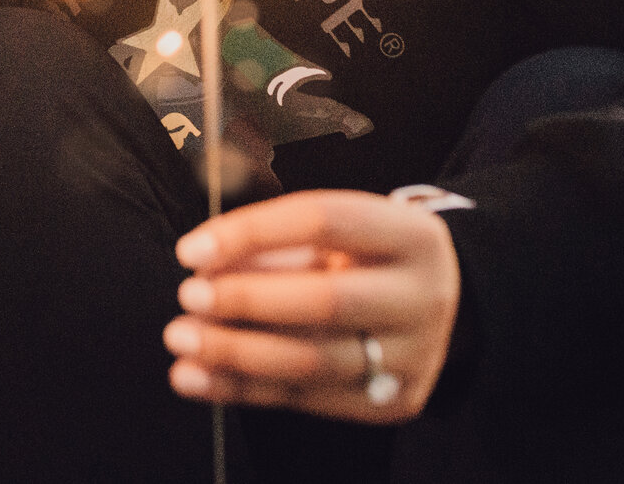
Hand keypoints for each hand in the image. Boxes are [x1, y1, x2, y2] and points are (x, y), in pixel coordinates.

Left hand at [164, 189, 457, 423]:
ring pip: (314, 361)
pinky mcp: (392, 402)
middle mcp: (421, 297)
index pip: (324, 221)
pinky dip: (241, 389)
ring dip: (235, 353)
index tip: (191, 249)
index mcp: (410, 235)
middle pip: (327, 300)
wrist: (441, 310)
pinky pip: (307, 399)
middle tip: (189, 295)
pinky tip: (194, 377)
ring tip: (181, 338)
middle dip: (247, 299)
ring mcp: (412, 356)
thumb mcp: (341, 234)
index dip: (252, 232)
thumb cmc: (368, 258)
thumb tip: (204, 263)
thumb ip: (278, 244)